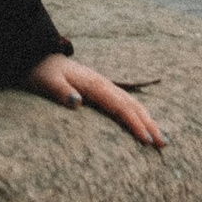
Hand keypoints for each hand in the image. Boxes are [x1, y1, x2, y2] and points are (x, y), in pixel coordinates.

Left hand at [29, 52, 164, 147]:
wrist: (37, 57)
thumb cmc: (41, 72)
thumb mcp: (46, 82)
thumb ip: (60, 92)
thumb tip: (77, 102)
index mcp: (94, 84)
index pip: (120, 106)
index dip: (135, 124)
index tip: (147, 141)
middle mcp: (103, 84)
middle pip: (132, 105)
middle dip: (150, 124)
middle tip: (164, 145)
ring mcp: (103, 85)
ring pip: (132, 103)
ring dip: (148, 119)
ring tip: (162, 138)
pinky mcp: (100, 89)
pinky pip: (124, 102)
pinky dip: (138, 113)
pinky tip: (143, 123)